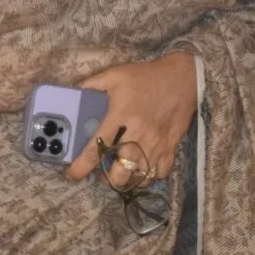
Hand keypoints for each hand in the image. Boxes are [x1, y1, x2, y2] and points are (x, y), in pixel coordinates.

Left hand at [65, 52, 197, 183]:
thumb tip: (72, 92)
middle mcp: (137, 136)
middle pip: (120, 174)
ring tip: (120, 172)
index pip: (96, 149)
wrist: (182, 78)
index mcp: (120, 118)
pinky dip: (150, 176)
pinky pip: (160, 174)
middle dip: (107, 179)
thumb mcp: (115, 75)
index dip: (81, 167)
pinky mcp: (170, 148)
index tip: (73, 174)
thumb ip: (92, 84)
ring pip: (139, 178)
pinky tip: (142, 168)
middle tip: (101, 172)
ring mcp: (156, 145)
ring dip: (127, 179)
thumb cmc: (146, 77)